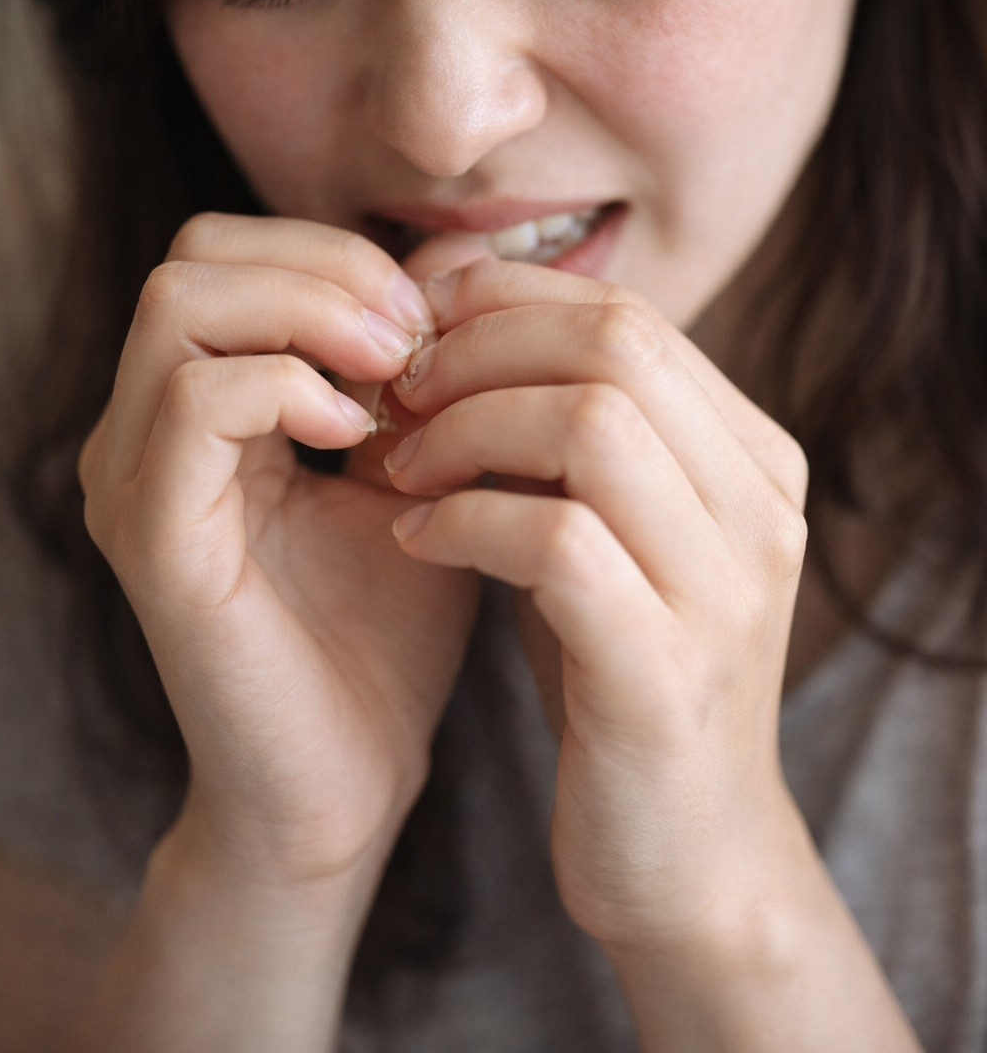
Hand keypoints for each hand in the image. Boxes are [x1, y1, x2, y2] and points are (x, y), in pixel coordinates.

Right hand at [78, 214, 479, 898]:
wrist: (354, 779)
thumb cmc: (386, 632)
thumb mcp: (415, 468)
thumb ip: (417, 365)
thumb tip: (450, 255)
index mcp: (195, 412)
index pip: (229, 253)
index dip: (334, 256)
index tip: (430, 317)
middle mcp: (142, 434)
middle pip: (193, 255)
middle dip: (321, 268)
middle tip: (411, 335)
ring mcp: (134, 481)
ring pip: (180, 303)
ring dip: (309, 314)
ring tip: (393, 373)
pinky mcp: (154, 536)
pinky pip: (194, 400)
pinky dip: (289, 387)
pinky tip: (361, 434)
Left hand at [384, 258, 808, 953]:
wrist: (686, 858)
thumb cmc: (621, 676)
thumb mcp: (607, 532)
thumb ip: (561, 437)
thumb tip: (451, 321)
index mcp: (755, 458)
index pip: (631, 315)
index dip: (509, 299)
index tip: (418, 325)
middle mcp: (761, 509)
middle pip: (618, 345)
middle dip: (481, 348)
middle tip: (398, 388)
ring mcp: (725, 590)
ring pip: (591, 425)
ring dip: (466, 428)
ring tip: (400, 466)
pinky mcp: (665, 672)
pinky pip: (555, 542)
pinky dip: (464, 521)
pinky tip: (414, 538)